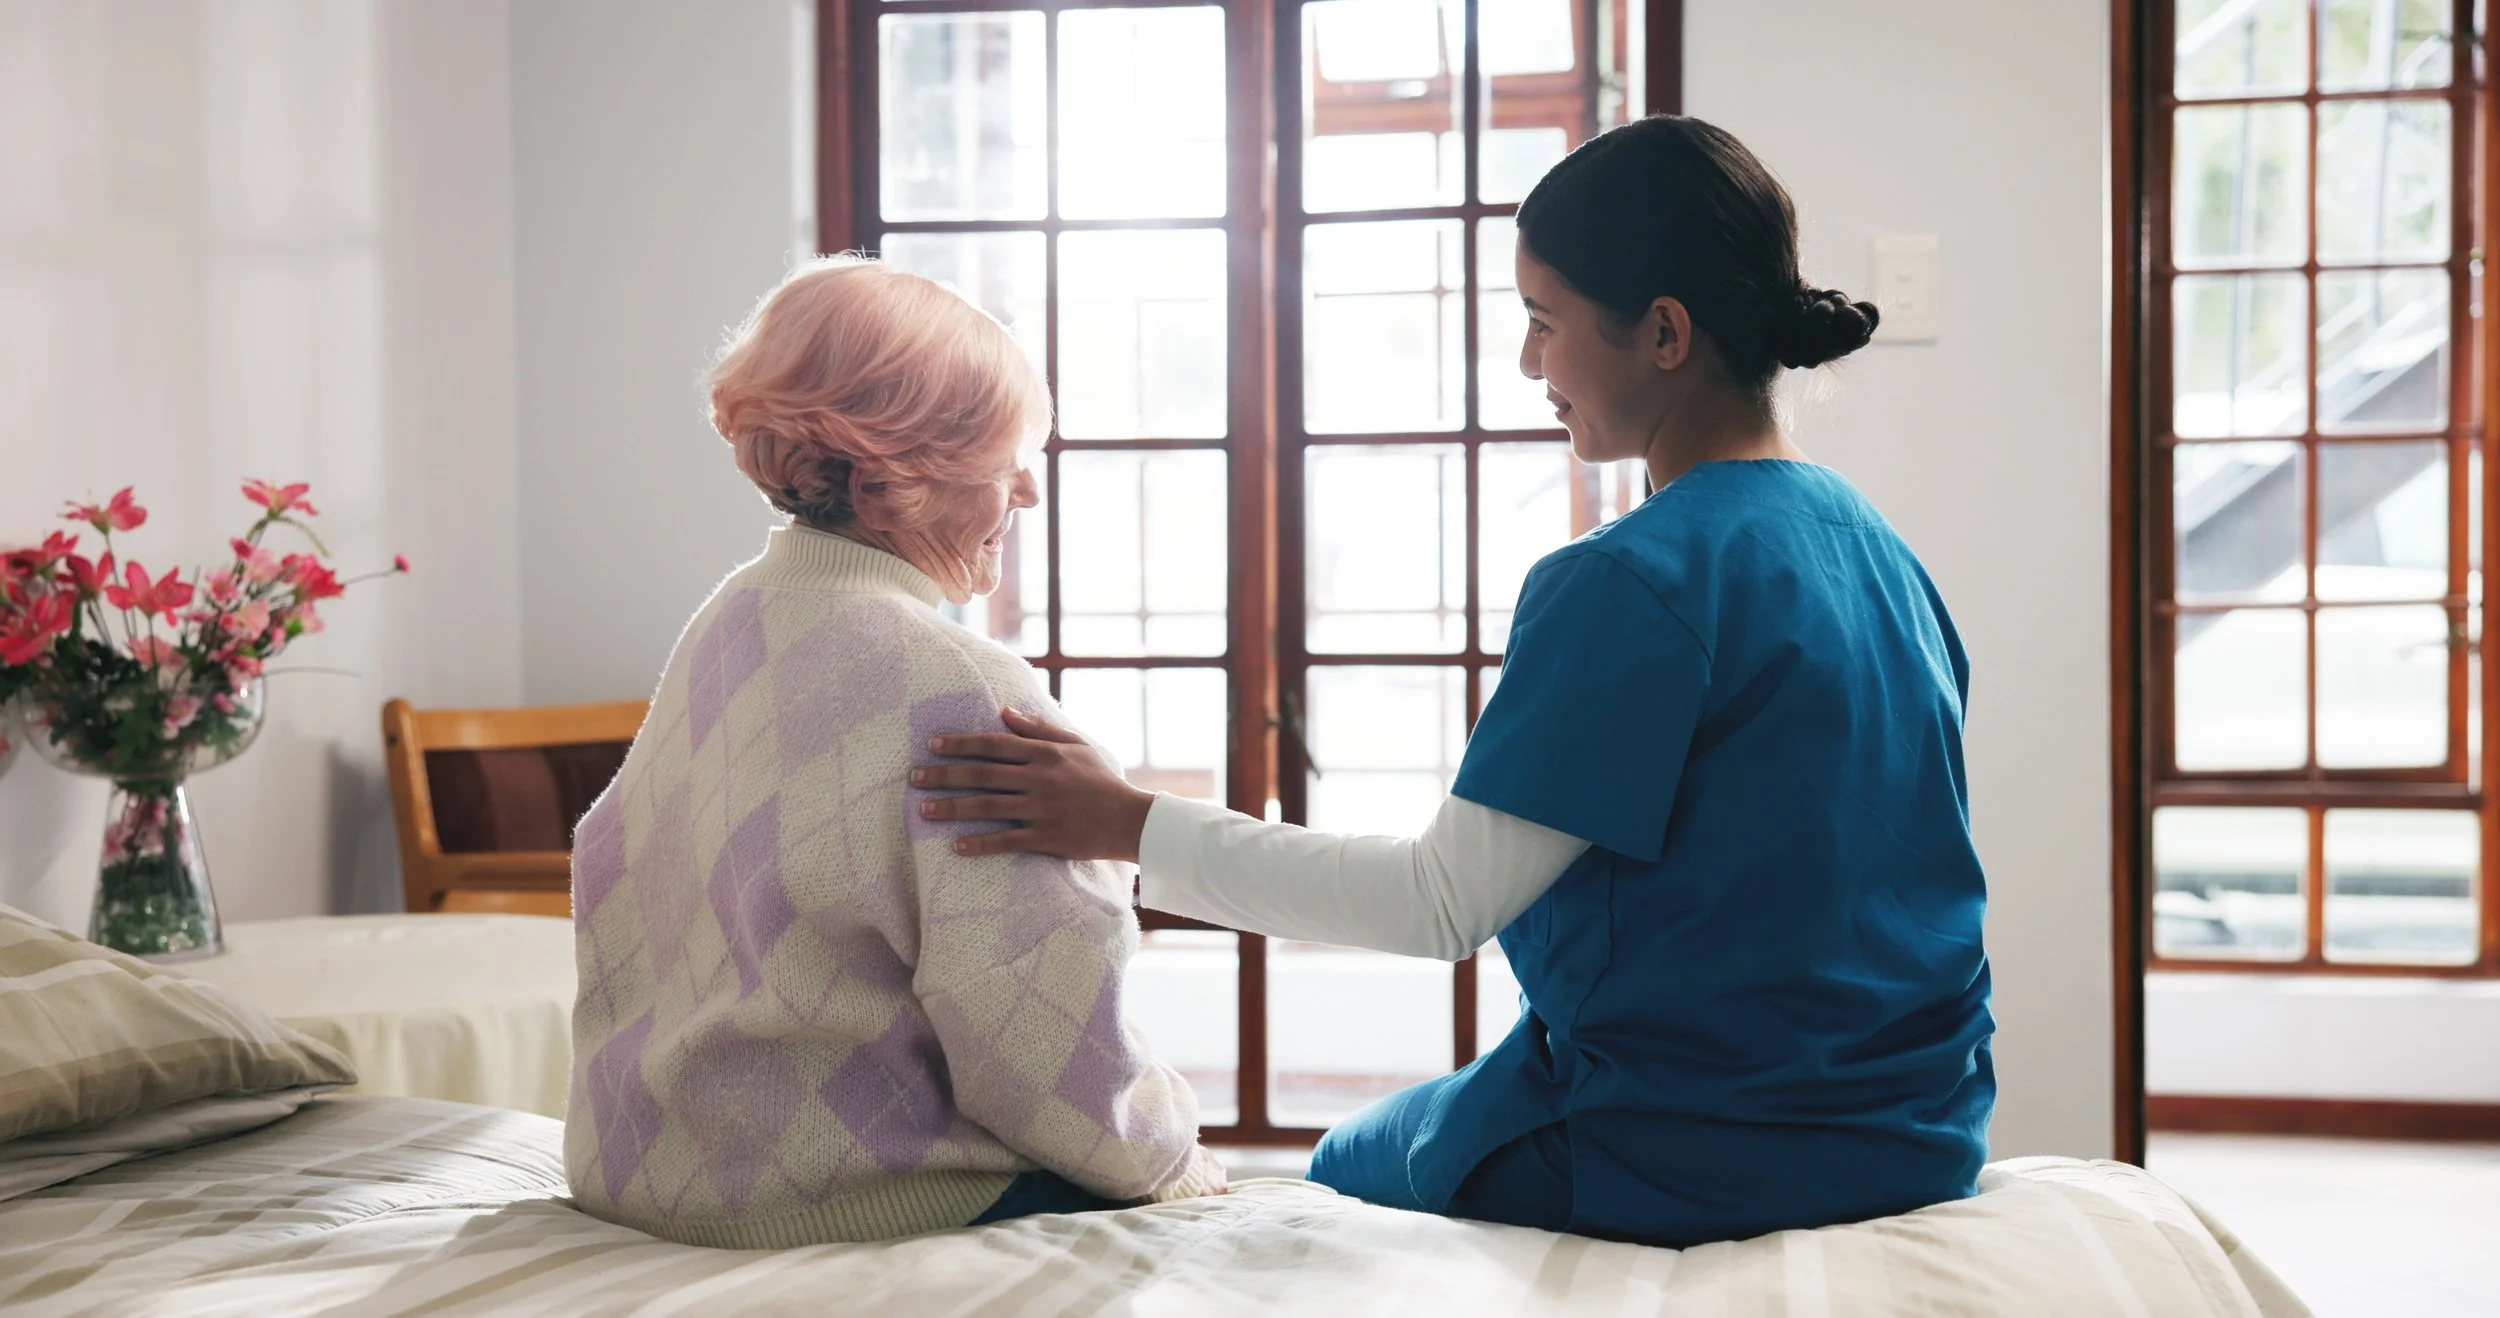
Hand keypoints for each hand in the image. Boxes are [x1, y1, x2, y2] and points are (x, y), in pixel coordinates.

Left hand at [915, 707, 1155, 861]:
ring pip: (989, 807)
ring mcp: (1043, 810)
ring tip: (924, 809)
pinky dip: (982, 844)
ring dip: (954, 808)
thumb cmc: (1100, 780)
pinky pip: (1008, 842)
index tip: (932, 745)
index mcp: (1045, 754)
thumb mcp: (1075, 745)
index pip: (994, 744)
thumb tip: (1005, 711)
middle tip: (914, 777)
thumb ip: (1039, 729)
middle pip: (983, 774)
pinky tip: (957, 846)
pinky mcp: (1047, 838)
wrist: (1129, 819)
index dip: (961, 744)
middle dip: (945, 775)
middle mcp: (1040, 779)